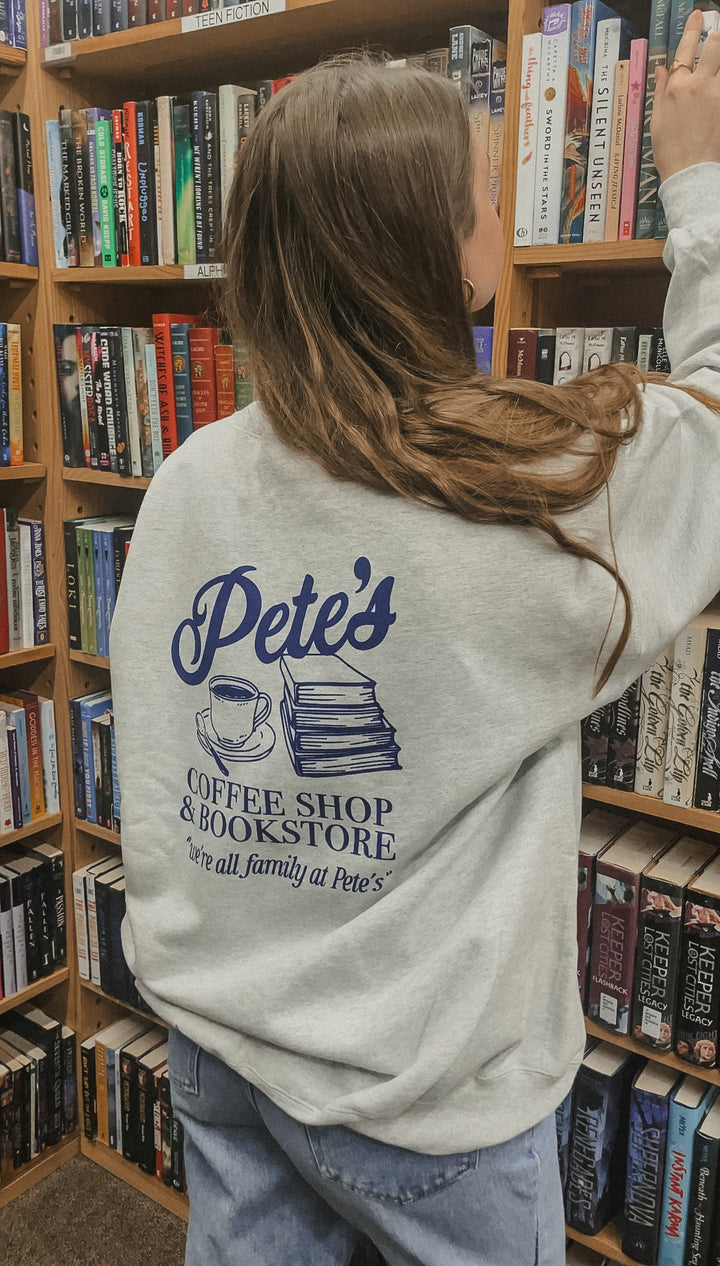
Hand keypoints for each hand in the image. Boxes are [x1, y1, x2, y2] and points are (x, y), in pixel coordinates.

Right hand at [652, 9, 719, 182]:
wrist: (689, 172)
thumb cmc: (671, 150)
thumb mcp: (657, 119)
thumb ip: (661, 90)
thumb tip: (662, 70)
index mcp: (677, 87)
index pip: (687, 48)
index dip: (694, 28)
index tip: (699, 16)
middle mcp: (698, 85)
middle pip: (715, 46)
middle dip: (718, 36)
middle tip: (718, 33)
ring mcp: (716, 94)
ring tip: (717, 62)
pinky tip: (715, 86)